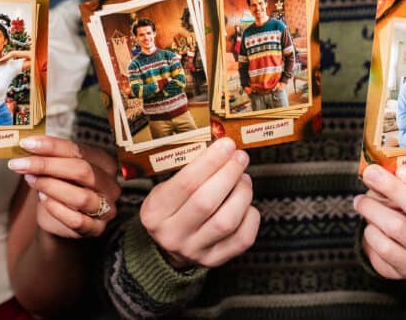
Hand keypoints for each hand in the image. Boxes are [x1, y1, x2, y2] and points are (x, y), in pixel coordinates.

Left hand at [9, 136, 120, 237]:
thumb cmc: (61, 186)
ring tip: (31, 181)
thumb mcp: (57, 167)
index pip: (78, 150)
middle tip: (21, 164)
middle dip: (47, 165)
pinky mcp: (96, 228)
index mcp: (104, 162)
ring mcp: (107, 208)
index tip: (27, 143)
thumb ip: (48, 157)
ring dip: (51, 187)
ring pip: (81, 197)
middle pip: (82, 171)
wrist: (61, 219)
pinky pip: (76, 219)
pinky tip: (42, 199)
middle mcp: (110, 185)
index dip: (51, 146)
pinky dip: (56, 208)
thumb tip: (28, 144)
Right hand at [139, 137, 258, 268]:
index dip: (210, 161)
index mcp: (155, 212)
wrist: (167, 248)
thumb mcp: (165, 190)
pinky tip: (246, 204)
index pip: (186, 183)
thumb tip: (221, 149)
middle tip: (240, 157)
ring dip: (242, 194)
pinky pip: (242, 239)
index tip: (226, 145)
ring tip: (243, 179)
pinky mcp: (215, 260)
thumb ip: (189, 173)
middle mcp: (172, 234)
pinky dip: (250, 217)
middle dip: (229, 174)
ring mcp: (194, 250)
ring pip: (227, 221)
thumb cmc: (170, 210)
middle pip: (207, 201)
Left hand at [354, 164, 405, 278]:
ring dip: (373, 209)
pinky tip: (369, 226)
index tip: (402, 170)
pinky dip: (371, 233)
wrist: (402, 247)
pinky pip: (385, 248)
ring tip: (360, 202)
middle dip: (392, 188)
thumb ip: (396, 182)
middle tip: (370, 174)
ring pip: (398, 227)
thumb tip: (374, 174)